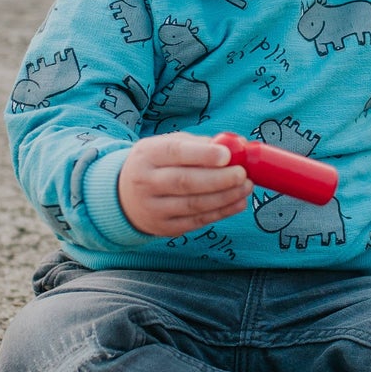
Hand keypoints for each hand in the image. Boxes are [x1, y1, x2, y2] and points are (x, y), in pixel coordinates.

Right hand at [117, 132, 251, 237]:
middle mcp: (146, 182)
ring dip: (225, 197)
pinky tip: (238, 202)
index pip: (174, 152)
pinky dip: (221, 212)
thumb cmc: (156, 165)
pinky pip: (197, 221)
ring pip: (194, 204)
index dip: (203, 154)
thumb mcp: (166, 146)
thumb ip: (198, 144)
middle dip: (219, 179)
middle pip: (185, 182)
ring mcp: (154, 208)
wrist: (124, 197)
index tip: (227, 155)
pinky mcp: (165, 227)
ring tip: (246, 187)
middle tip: (242, 174)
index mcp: (147, 155)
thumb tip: (234, 146)